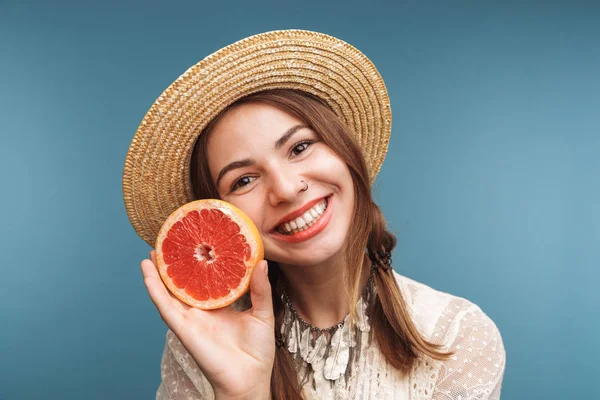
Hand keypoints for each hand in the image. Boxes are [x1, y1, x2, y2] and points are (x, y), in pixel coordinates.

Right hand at [141, 250, 274, 398]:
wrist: (250, 378)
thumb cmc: (257, 350)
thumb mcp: (263, 313)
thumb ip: (260, 289)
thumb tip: (261, 261)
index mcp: (219, 306)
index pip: (205, 280)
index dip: (198, 262)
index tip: (196, 241)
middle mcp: (202, 311)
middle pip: (182, 284)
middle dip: (174, 265)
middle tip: (167, 242)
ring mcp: (191, 319)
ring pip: (168, 293)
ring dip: (157, 274)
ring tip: (151, 253)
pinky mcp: (184, 329)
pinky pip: (166, 308)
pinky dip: (155, 291)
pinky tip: (148, 275)